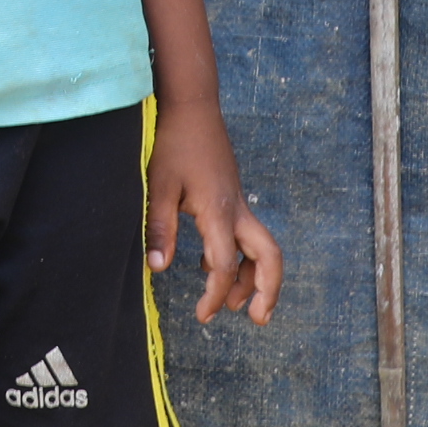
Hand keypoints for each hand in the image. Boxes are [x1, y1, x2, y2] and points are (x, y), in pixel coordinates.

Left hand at [145, 102, 281, 326]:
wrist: (192, 106)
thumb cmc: (174, 143)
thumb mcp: (159, 186)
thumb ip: (159, 227)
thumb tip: (158, 269)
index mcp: (219, 211)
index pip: (226, 265)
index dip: (217, 294)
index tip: (203, 314)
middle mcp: (237, 209)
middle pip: (269, 256)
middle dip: (268, 290)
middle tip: (258, 320)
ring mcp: (238, 202)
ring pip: (261, 247)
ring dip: (254, 278)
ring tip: (236, 304)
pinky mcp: (232, 196)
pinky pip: (246, 235)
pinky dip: (239, 257)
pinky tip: (212, 266)